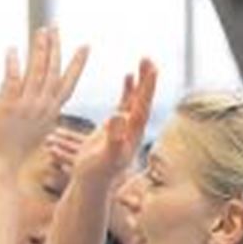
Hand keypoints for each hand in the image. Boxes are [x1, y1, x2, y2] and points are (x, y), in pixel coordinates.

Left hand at [0, 26, 88, 169]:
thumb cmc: (10, 156)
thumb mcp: (30, 132)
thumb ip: (34, 114)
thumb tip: (35, 105)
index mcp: (49, 115)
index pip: (66, 85)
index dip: (76, 65)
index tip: (84, 48)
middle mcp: (41, 109)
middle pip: (53, 73)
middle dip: (56, 48)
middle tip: (56, 29)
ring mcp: (25, 108)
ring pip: (37, 72)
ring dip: (39, 49)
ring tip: (41, 31)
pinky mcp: (7, 107)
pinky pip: (12, 79)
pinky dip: (13, 64)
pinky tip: (12, 50)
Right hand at [72, 59, 157, 185]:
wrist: (91, 185)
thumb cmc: (97, 174)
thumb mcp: (105, 156)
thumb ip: (114, 137)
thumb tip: (119, 116)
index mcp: (133, 135)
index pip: (143, 106)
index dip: (147, 88)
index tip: (151, 68)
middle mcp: (133, 130)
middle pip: (143, 100)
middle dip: (147, 79)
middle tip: (148, 58)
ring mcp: (125, 128)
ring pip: (136, 100)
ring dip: (140, 81)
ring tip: (144, 61)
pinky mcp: (115, 128)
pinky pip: (126, 104)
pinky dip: (128, 90)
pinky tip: (128, 77)